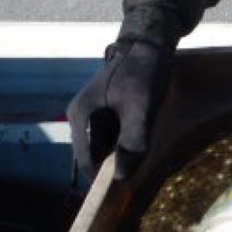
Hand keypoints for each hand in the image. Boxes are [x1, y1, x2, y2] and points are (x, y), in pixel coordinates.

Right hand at [67, 39, 172, 180]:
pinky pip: (112, 134)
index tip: (124, 188)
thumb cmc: (143, 72)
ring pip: (105, 145)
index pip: (86, 159)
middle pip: (95, 153)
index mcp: (81, 115)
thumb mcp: (141, 107)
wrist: (151, 43)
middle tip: (141, 162)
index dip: (103, 176)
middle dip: (115, 161)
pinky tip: (142, 132)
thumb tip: (121, 177)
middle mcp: (81, 115)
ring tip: (143, 145)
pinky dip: (125, 139)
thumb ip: (132, 140)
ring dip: (121, 150)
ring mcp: (92, 112)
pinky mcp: (104, 110)